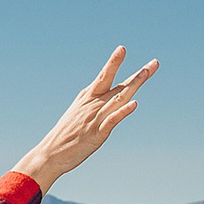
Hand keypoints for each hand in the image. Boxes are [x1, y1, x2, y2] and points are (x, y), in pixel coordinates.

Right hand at [13, 46, 157, 192]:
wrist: (48, 155)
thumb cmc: (64, 136)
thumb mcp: (78, 114)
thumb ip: (94, 105)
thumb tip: (104, 102)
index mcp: (87, 98)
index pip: (104, 77)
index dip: (113, 62)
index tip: (122, 49)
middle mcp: (92, 105)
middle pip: (117, 85)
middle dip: (136, 74)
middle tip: (154, 63)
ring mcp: (95, 118)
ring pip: (118, 98)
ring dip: (134, 85)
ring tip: (146, 73)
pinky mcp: (96, 134)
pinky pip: (112, 120)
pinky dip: (122, 112)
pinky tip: (134, 104)